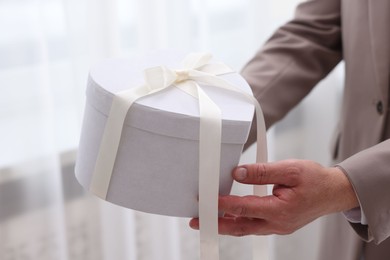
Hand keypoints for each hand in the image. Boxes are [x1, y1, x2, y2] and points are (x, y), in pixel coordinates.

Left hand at [189, 159, 358, 235]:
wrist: (334, 192)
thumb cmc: (315, 179)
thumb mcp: (290, 169)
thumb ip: (262, 172)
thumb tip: (237, 173)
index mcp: (281, 210)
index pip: (244, 208)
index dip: (223, 204)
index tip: (205, 200)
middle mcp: (278, 223)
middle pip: (241, 226)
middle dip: (217, 224)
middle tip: (196, 221)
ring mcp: (278, 227)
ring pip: (247, 229)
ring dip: (226, 225)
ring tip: (207, 221)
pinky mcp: (279, 225)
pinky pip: (254, 227)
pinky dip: (239, 223)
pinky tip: (230, 218)